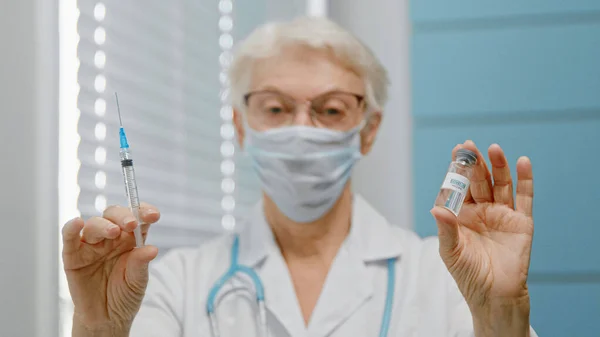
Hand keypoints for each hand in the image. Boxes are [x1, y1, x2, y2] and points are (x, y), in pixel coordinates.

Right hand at [61, 203, 159, 333]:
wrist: (106, 318)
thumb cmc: (124, 295)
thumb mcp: (137, 281)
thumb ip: (140, 264)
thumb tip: (152, 249)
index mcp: (131, 239)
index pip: (138, 218)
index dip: (144, 212)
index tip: (153, 215)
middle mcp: (111, 237)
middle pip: (115, 216)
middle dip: (124, 216)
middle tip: (131, 224)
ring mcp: (92, 245)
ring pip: (95, 224)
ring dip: (104, 225)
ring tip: (113, 232)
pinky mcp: (73, 255)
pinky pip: (70, 237)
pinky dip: (71, 228)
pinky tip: (77, 223)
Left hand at [431, 141, 533, 326]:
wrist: (494, 295)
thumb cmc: (468, 274)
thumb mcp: (451, 252)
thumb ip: (445, 229)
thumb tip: (435, 208)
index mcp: (462, 214)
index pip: (459, 186)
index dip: (457, 169)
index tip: (456, 151)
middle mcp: (482, 210)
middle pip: (479, 181)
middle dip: (474, 163)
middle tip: (470, 146)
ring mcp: (502, 214)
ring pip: (501, 184)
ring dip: (498, 166)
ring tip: (493, 149)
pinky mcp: (521, 222)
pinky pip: (525, 198)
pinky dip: (525, 180)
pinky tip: (523, 162)